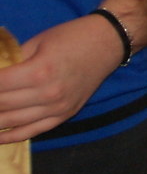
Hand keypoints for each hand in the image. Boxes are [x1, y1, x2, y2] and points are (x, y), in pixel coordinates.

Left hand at [0, 14, 122, 142]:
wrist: (108, 43)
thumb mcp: (38, 42)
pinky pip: (33, 131)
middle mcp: (48, 94)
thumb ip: (13, 61)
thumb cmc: (72, 37)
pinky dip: (11, 136)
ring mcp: (57, 107)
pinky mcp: (64, 115)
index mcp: (39, 71)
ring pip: (12, 121)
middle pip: (1, 105)